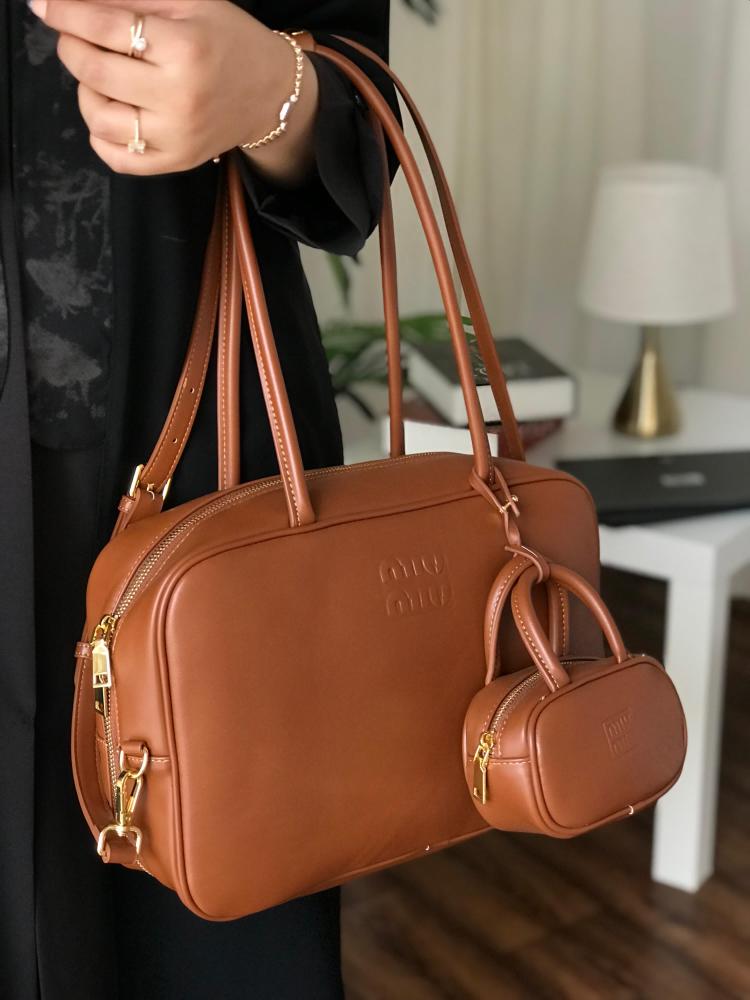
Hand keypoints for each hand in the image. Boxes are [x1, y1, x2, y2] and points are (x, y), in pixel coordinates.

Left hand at [29, 0, 318, 179]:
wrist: (271, 94)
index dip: (66, 12)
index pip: (107, 25)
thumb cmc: (227, 41)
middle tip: (76, 36)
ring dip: (86, 91)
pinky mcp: (176, 162)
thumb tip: (74, 1)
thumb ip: (134, 0)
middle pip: (94, 70)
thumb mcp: (188, 3)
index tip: (44, 5)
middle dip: (72, 46)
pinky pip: (116, 157)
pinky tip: (111, 110)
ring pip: (99, 117)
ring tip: (101, 77)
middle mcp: (179, 97)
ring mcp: (176, 136)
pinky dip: (100, 133)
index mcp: (184, 48)